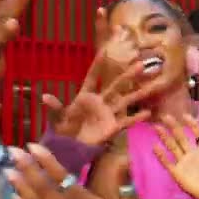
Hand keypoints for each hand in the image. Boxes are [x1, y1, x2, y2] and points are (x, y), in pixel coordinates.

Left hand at [5, 144, 153, 198]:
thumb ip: (126, 181)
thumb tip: (122, 158)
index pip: (63, 180)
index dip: (47, 163)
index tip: (33, 146)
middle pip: (44, 191)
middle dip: (27, 170)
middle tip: (12, 151)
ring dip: (22, 188)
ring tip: (8, 171)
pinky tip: (15, 198)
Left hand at [46, 60, 165, 150]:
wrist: (69, 149)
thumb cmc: (64, 131)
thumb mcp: (58, 118)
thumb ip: (54, 107)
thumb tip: (44, 96)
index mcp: (85, 96)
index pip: (92, 77)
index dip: (98, 65)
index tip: (104, 50)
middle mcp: (100, 102)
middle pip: (116, 85)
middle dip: (128, 75)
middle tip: (141, 64)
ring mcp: (108, 114)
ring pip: (125, 101)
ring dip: (138, 93)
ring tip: (154, 85)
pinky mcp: (112, 127)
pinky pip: (126, 121)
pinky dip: (136, 117)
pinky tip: (148, 113)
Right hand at [152, 114, 198, 198]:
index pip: (196, 133)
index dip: (191, 124)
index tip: (184, 115)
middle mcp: (192, 154)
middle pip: (181, 138)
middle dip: (173, 127)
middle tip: (165, 116)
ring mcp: (184, 163)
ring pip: (172, 147)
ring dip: (164, 137)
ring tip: (156, 127)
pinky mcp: (178, 173)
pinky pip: (168, 162)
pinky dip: (161, 155)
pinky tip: (155, 147)